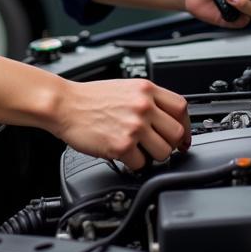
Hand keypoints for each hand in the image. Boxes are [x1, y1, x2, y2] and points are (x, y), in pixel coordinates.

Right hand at [51, 77, 190, 170]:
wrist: (64, 104)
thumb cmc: (89, 98)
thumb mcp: (125, 88)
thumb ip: (147, 100)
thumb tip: (167, 118)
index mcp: (145, 89)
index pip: (181, 108)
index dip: (186, 125)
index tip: (183, 136)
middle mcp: (143, 106)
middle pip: (177, 133)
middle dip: (170, 144)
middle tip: (159, 146)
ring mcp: (134, 126)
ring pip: (164, 152)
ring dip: (154, 156)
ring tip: (139, 150)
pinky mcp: (122, 145)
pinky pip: (142, 163)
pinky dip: (134, 163)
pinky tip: (123, 154)